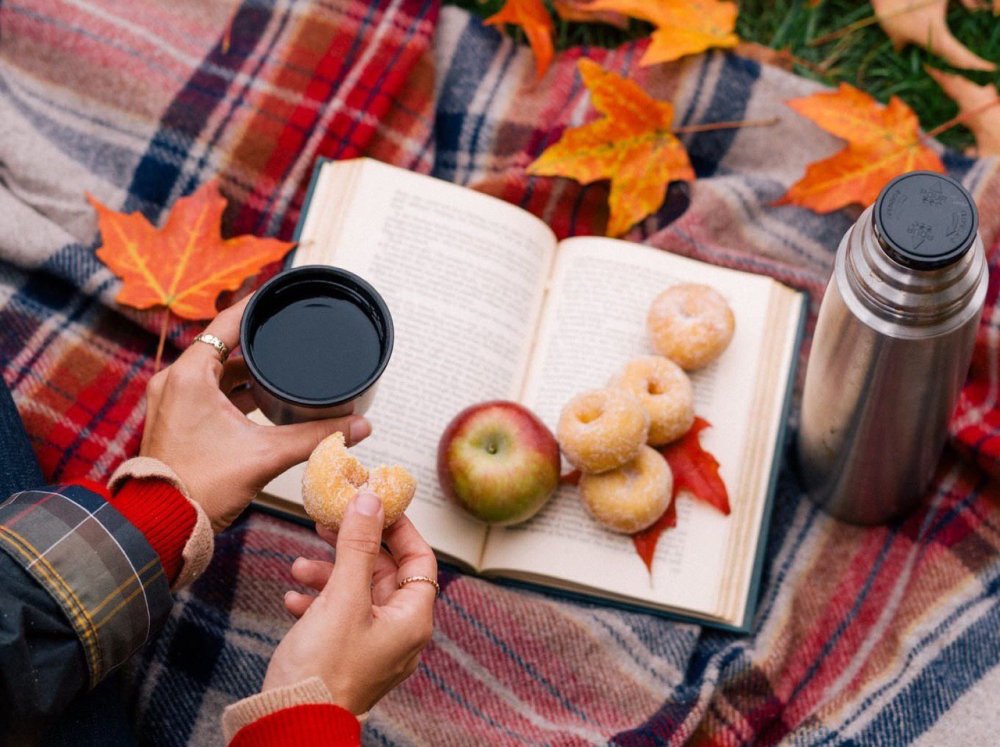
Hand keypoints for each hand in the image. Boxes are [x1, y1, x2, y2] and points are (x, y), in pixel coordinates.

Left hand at [140, 296, 371, 530]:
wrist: (164, 525)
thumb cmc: (201, 488)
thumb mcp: (266, 456)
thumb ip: (316, 437)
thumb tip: (360, 426)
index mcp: (189, 375)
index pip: (227, 322)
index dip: (257, 305)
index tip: (281, 294)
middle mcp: (175, 381)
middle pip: (223, 345)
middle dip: (259, 344)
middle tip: (292, 337)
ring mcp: (172, 400)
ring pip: (217, 370)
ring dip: (247, 371)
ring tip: (284, 370)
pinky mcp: (177, 419)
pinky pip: (209, 391)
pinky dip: (235, 391)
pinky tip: (263, 400)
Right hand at [263, 492, 436, 713]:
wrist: (291, 725)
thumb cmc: (324, 671)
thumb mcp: (342, 597)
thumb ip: (358, 546)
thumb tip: (370, 501)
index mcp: (412, 619)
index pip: (419, 559)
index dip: (398, 529)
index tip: (374, 505)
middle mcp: (399, 632)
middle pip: (384, 573)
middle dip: (353, 547)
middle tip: (328, 524)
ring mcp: (373, 646)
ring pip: (357, 593)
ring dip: (329, 574)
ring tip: (299, 567)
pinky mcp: (347, 656)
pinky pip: (339, 616)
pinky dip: (318, 601)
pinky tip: (293, 599)